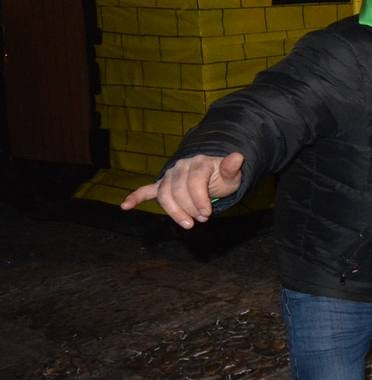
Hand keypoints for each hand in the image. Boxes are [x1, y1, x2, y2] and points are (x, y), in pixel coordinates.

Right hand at [121, 152, 245, 228]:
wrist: (211, 174)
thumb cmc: (221, 177)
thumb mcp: (231, 174)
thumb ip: (231, 167)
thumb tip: (238, 156)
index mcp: (199, 163)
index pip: (195, 181)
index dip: (199, 199)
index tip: (207, 214)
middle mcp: (181, 167)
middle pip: (178, 190)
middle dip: (190, 207)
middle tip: (202, 219)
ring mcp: (170, 176)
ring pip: (165, 195)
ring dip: (175, 211)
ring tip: (187, 223)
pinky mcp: (162, 185)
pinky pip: (147, 190)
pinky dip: (136, 197)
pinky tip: (125, 206)